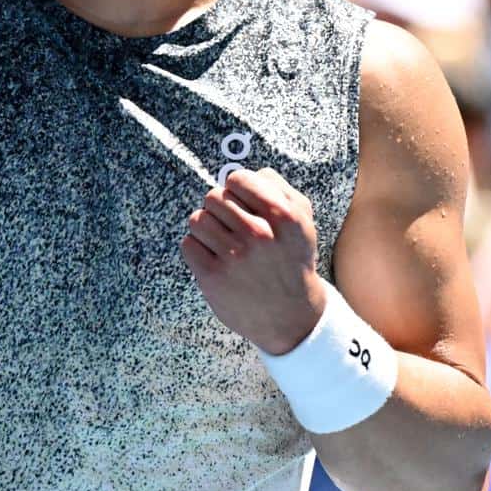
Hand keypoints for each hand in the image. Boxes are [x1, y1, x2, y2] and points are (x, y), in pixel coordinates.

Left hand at [181, 167, 322, 354]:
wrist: (290, 316)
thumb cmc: (292, 261)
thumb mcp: (303, 221)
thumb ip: (280, 188)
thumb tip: (249, 174)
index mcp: (282, 216)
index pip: (238, 179)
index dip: (237, 188)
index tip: (242, 202)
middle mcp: (258, 234)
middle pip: (213, 197)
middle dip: (220, 209)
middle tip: (232, 226)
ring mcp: (233, 256)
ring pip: (197, 219)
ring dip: (207, 228)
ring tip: (222, 241)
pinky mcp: (212, 277)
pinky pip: (188, 244)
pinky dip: (197, 249)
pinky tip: (214, 257)